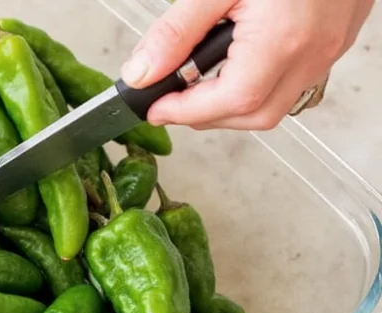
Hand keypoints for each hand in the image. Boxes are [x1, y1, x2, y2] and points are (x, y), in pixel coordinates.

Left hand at [119, 0, 372, 129]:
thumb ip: (176, 32)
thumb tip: (142, 73)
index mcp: (284, 38)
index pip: (229, 101)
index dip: (184, 112)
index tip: (154, 108)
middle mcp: (313, 52)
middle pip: (253, 115)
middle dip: (206, 116)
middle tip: (171, 100)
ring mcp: (328, 49)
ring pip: (275, 106)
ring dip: (232, 106)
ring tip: (199, 85)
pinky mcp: (334, 41)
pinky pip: (293, 83)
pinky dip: (258, 86)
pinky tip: (236, 65)